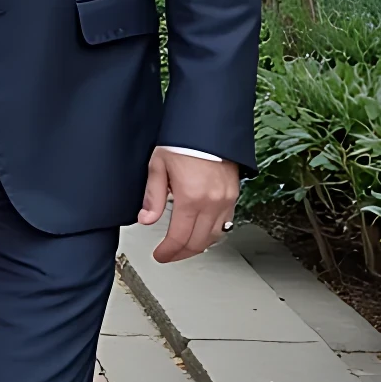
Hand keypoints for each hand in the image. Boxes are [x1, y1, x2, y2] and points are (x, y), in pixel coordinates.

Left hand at [138, 148, 238, 262]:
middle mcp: (212, 202)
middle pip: (198, 242)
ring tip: (184, 248)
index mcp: (191, 197)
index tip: (160, 255)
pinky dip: (213, 233)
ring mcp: (226, 199)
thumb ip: (153, 196)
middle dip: (181, 253)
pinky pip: (226, 223)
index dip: (168, 252)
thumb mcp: (159, 166)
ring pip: (214, 236)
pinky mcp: (234, 195)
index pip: (179, 237)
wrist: (208, 125)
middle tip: (169, 255)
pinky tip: (202, 233)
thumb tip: (146, 219)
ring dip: (198, 246)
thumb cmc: (183, 140)